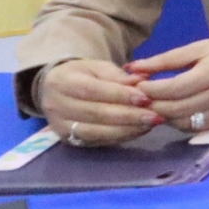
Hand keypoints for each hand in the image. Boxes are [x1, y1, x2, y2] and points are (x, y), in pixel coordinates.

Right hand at [38, 59, 162, 146]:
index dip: (121, 96)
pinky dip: (120, 137)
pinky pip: (98, 141)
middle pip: (97, 114)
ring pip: (97, 131)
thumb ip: (117, 75)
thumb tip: (142, 80)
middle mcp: (57, 106)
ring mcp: (60, 126)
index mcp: (62, 82)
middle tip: (155, 116)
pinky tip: (139, 131)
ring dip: (127, 129)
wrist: (53, 91)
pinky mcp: (68, 140)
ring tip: (151, 124)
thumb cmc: (81, 75)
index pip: (94, 91)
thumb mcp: (96, 67)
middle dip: (129, 116)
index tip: (145, 98)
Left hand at [129, 37, 208, 132]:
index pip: (174, 88)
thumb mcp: (200, 47)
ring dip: (162, 116)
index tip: (137, 84)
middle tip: (140, 97)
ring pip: (183, 122)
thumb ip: (167, 59)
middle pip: (176, 108)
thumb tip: (133, 68)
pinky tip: (173, 111)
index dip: (151, 89)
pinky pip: (194, 128)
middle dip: (152, 104)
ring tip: (154, 104)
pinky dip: (178, 122)